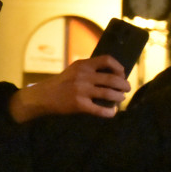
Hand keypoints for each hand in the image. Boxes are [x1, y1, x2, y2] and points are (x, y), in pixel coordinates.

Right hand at [8, 56, 128, 121]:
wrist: (43, 96)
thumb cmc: (63, 83)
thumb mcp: (75, 69)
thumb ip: (91, 69)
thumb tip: (117, 74)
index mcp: (83, 65)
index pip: (107, 60)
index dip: (119, 67)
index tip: (122, 74)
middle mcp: (83, 76)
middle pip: (113, 79)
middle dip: (124, 85)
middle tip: (127, 89)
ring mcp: (81, 90)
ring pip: (110, 94)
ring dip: (119, 97)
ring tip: (121, 98)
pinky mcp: (79, 104)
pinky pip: (101, 110)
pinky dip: (110, 112)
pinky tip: (112, 112)